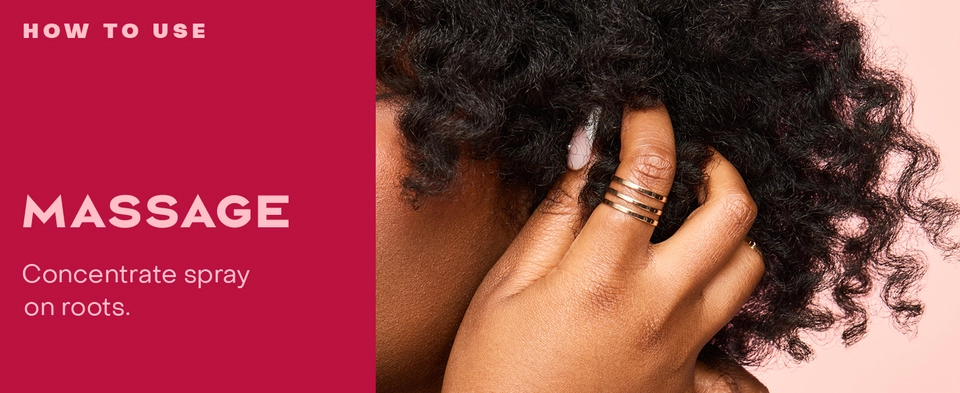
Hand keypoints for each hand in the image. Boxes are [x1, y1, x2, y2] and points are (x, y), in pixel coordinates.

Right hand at [442, 105, 764, 391]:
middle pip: (732, 214)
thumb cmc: (493, 372)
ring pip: (748, 270)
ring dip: (730, 235)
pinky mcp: (688, 385)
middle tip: (690, 162)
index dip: (652, 123)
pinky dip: (728, 330)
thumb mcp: (507, 285)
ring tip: (694, 227)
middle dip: (718, 168)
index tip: (643, 108)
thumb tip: (590, 162)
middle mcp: (658, 306)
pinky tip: (693, 315)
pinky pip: (738, 359)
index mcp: (604, 273)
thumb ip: (555, 219)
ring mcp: (682, 349)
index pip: (652, 171)